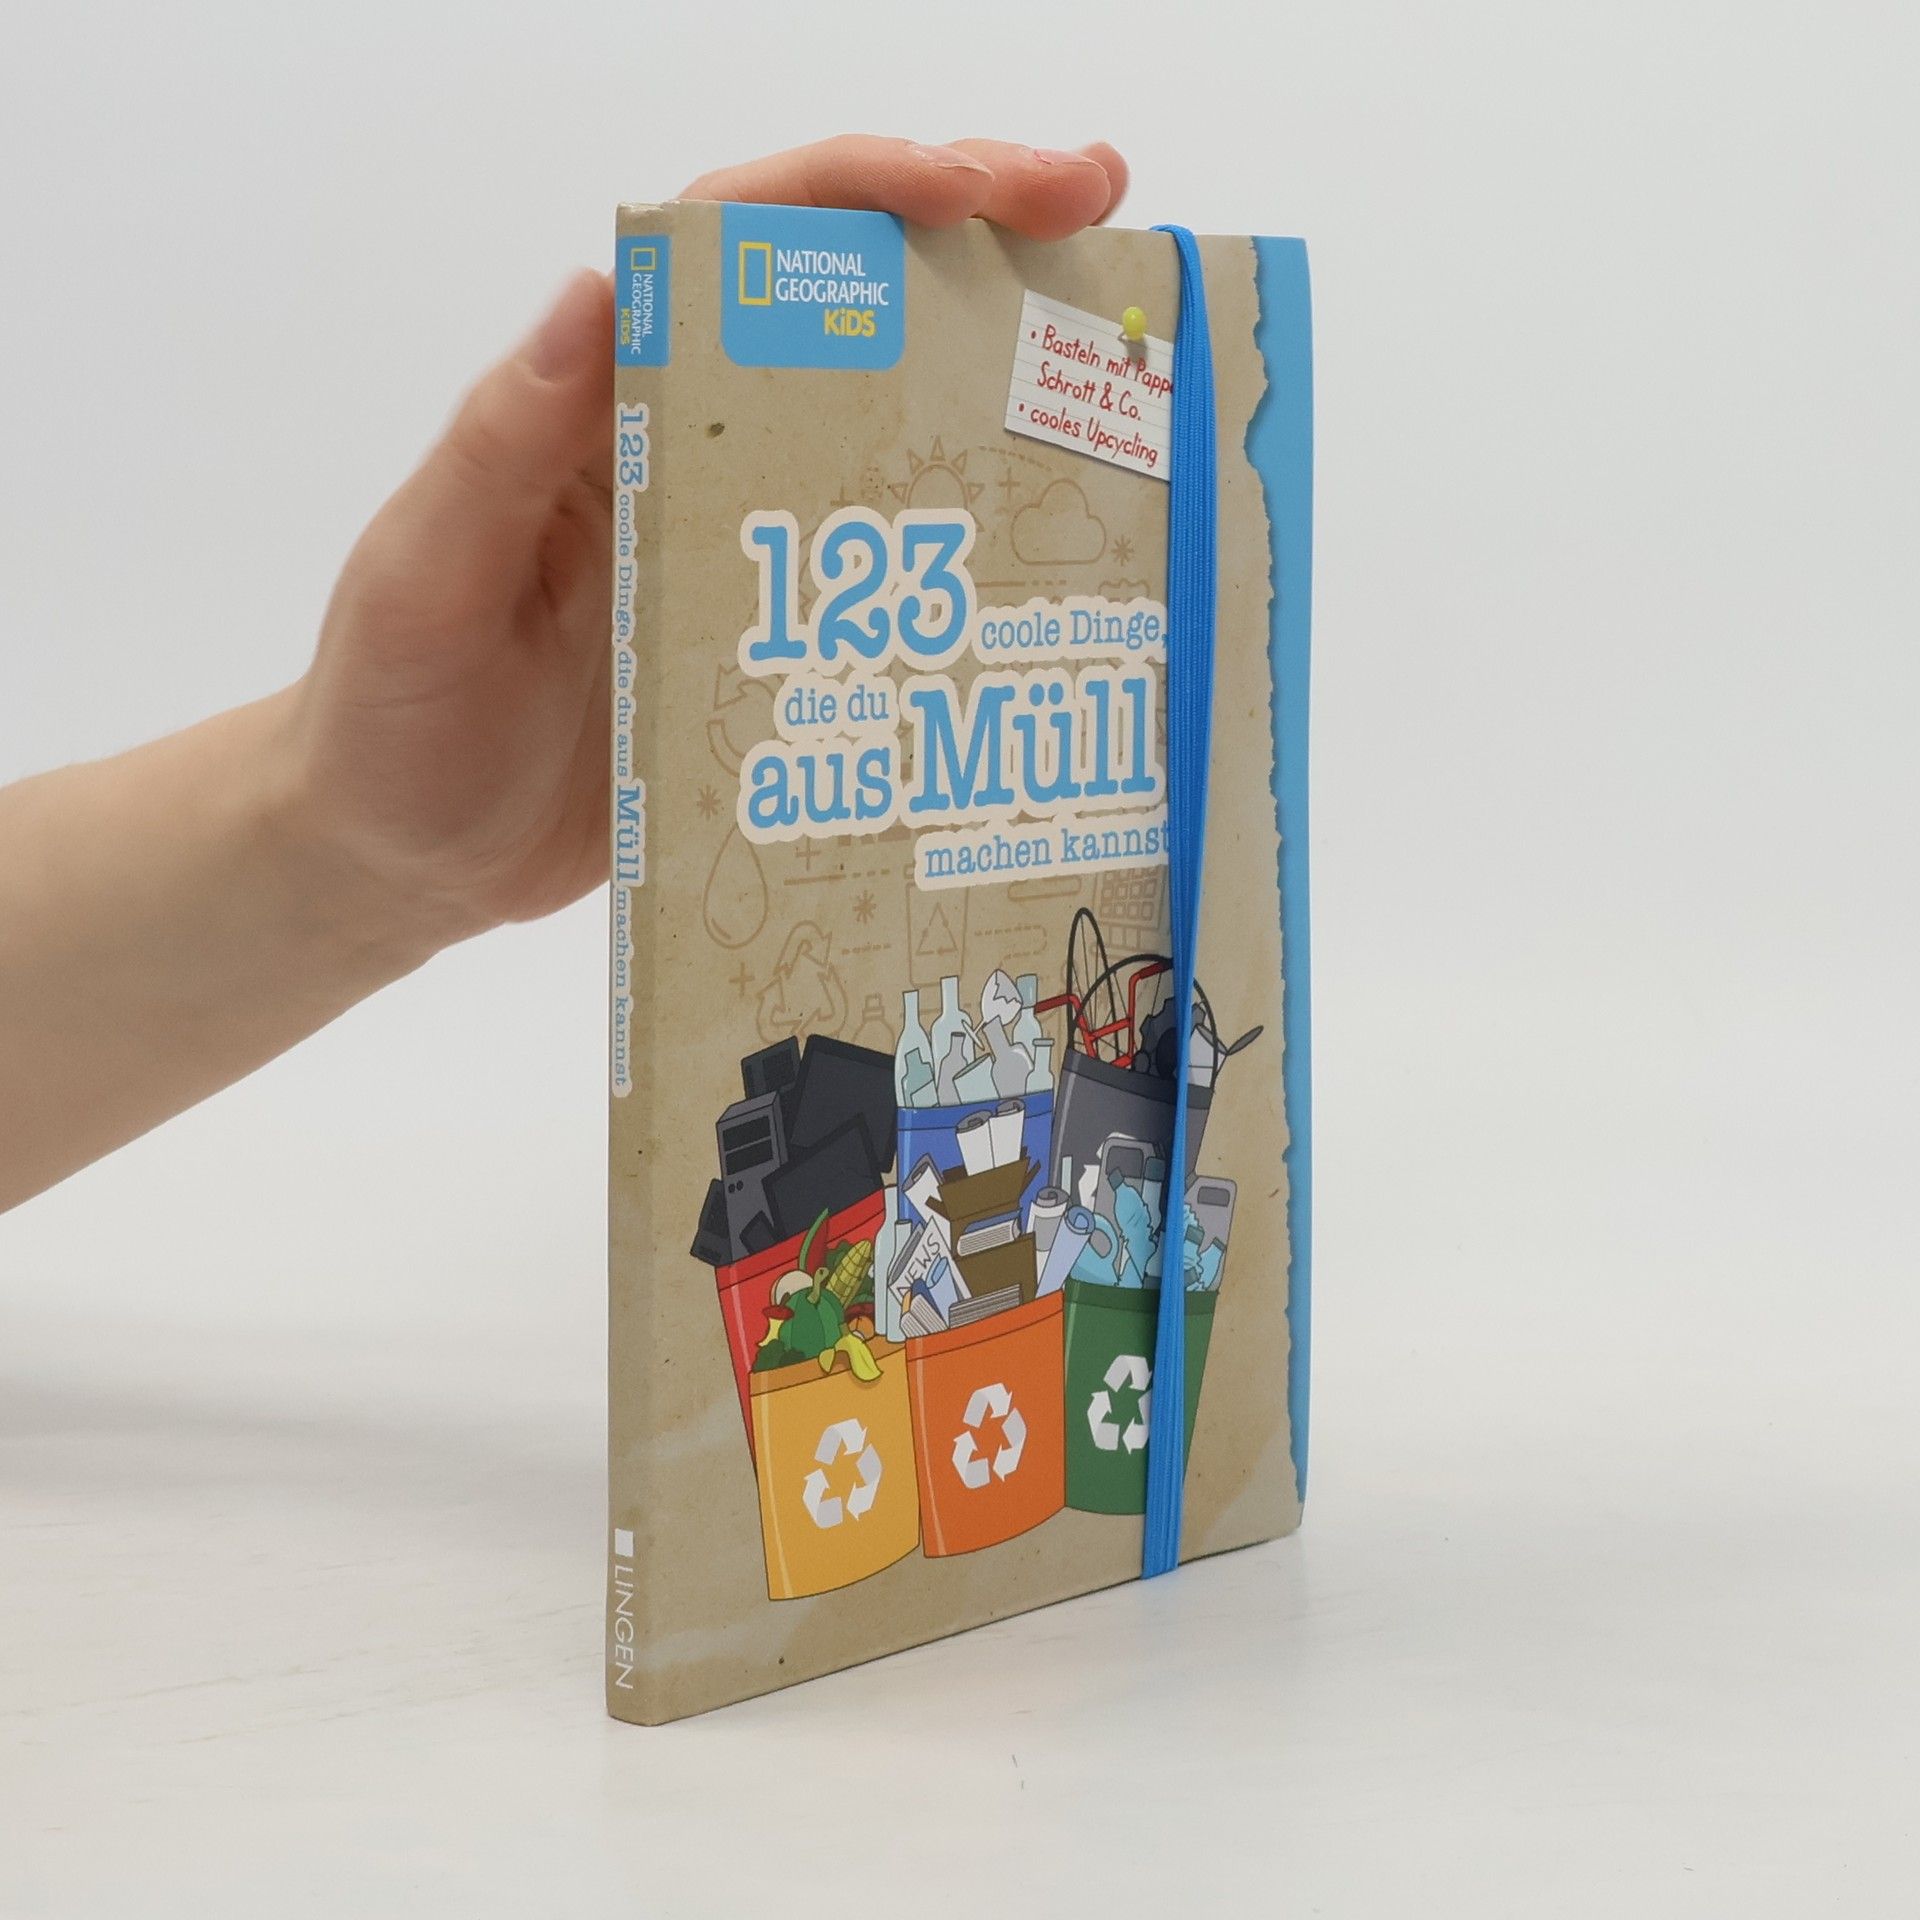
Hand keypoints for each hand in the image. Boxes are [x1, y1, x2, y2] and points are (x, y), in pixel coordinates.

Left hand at [284, 134, 1128, 958]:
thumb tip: (592, 295)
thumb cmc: (391, 718)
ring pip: (889, 433)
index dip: (860, 193)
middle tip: (1102, 215)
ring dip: (999, 387)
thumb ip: (500, 450)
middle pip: (847, 311)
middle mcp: (691, 453)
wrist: (404, 859)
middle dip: (977, 244)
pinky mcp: (779, 649)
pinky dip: (972, 554)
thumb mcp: (427, 579)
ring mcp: (747, 552)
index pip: (740, 247)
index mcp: (606, 407)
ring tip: (1120, 371)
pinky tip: (1056, 561)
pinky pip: (889, 581)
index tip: (976, 186)